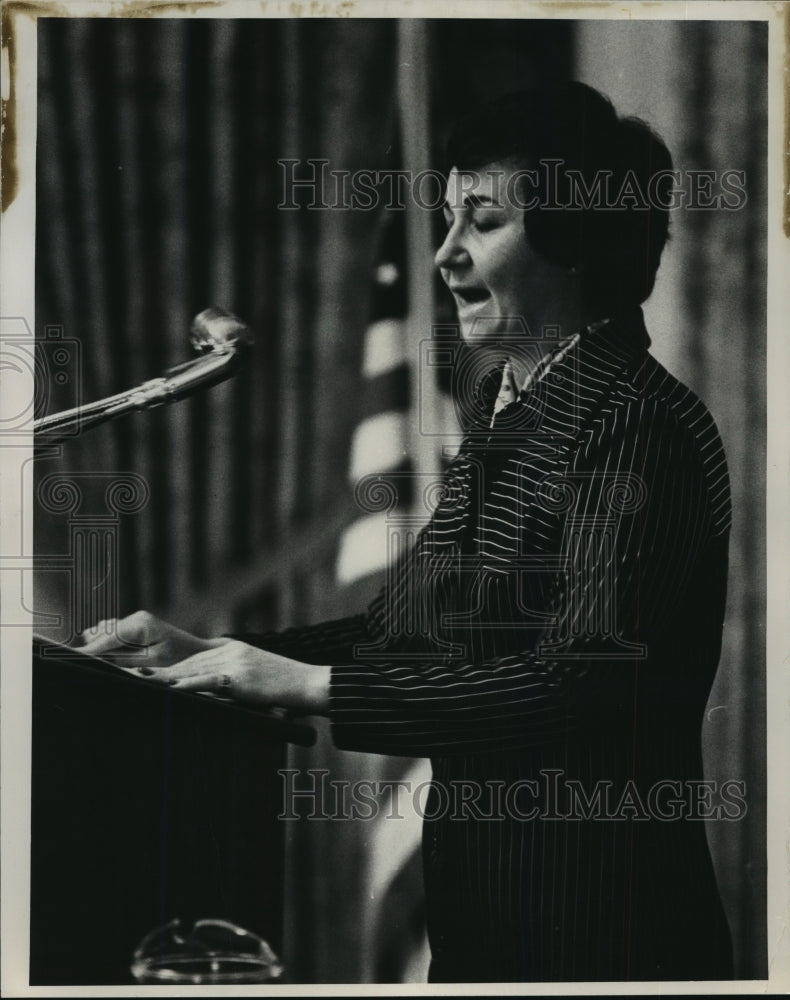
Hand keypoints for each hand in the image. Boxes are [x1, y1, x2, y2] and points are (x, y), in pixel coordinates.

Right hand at [79, 610, 229, 668]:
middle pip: (104, 633)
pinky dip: (108, 643)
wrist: (195, 649)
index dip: (91, 649)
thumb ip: (127, 659)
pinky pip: (112, 632)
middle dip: (93, 648)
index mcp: (141, 624)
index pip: (109, 637)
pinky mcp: (133, 625)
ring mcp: (134, 620)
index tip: (74, 656)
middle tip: (83, 662)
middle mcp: (135, 618)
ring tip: (103, 660)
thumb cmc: (179, 656)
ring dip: (101, 645)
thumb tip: (103, 659)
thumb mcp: (154, 661)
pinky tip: (112, 655)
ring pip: (105, 631)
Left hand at [136, 640, 330, 714]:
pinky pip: (206, 682)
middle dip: (154, 669)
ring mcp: (234, 662)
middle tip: (125, 674)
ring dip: (160, 677)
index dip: (164, 664)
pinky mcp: (240, 677)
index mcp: (231, 650)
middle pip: (184, 662)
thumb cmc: (287, 687)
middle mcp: (229, 651)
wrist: (312, 683)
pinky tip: (167, 691)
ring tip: (134, 682)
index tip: (139, 669)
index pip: (191, 658)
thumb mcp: (257, 677)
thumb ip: (234, 678)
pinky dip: (184, 686)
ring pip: (189, 670)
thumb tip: (215, 690)